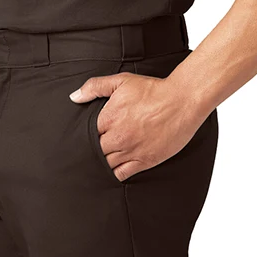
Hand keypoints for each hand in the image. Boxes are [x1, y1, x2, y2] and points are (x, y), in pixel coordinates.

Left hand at [70, 74, 204, 181]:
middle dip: (93, 152)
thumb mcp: (122, 81)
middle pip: (95, 152)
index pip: (86, 136)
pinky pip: (121, 174)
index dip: (85, 138)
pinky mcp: (143, 161)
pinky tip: (113, 170)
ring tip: (102, 161)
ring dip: (103, 163)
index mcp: (109, 118)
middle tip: (92, 152)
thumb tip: (74, 97)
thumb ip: (95, 87)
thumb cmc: (153, 90)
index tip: (87, 138)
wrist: (181, 101)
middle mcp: (118, 137)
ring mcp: (130, 151)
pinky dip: (115, 174)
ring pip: (106, 165)